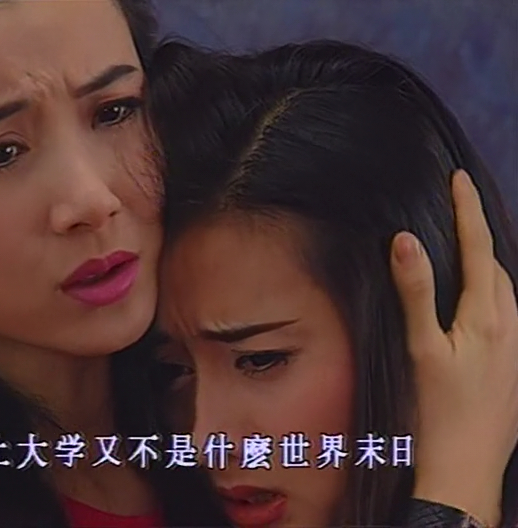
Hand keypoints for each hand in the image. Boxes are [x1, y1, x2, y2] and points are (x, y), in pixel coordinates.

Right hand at [390, 170, 517, 525]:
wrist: (467, 467)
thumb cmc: (439, 410)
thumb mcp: (422, 348)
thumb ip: (416, 292)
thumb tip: (406, 240)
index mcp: (488, 316)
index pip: (478, 248)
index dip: (468, 211)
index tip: (458, 179)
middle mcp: (511, 326)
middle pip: (496, 264)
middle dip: (479, 231)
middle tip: (458, 206)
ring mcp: (517, 347)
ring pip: (506, 288)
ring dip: (487, 260)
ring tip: (467, 244)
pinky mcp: (515, 365)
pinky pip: (509, 311)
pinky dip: (493, 290)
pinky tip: (479, 299)